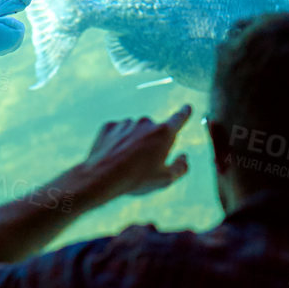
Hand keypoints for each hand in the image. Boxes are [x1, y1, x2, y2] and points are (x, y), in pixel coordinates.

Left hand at [76, 106, 191, 202]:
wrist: (102, 177)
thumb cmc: (136, 179)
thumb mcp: (165, 179)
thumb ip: (180, 167)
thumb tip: (183, 158)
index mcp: (164, 133)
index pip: (179, 118)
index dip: (184, 113)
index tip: (186, 107)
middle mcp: (146, 122)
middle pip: (153, 131)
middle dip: (151, 142)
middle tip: (143, 163)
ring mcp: (126, 123)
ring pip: (134, 132)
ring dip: (133, 142)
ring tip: (126, 163)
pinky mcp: (109, 126)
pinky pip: (118, 133)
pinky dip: (117, 142)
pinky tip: (114, 157)